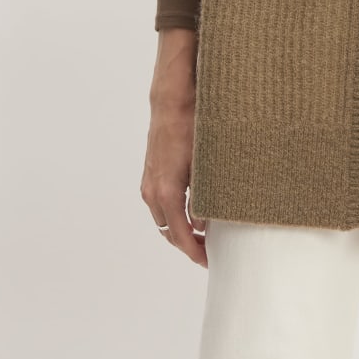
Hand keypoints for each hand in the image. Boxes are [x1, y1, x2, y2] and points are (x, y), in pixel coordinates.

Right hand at [141, 30, 207, 266]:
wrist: (173, 97)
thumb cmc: (192, 125)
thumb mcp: (205, 163)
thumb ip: (205, 196)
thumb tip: (205, 222)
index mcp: (166, 191)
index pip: (180, 235)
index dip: (194, 251)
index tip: (209, 260)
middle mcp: (153, 190)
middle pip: (169, 232)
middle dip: (188, 244)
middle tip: (209, 251)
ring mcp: (149, 181)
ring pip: (163, 218)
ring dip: (180, 229)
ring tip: (203, 233)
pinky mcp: (151, 172)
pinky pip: (160, 204)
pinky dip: (174, 213)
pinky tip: (192, 210)